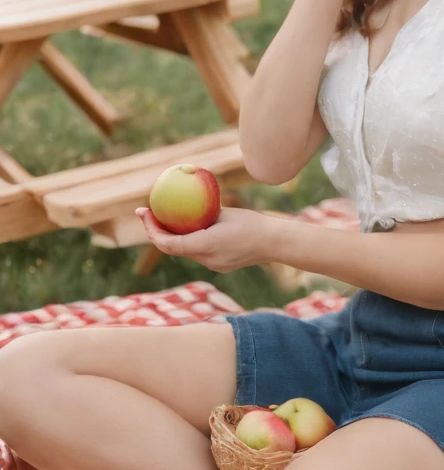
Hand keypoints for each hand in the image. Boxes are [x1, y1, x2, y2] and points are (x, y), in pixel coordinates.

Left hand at [135, 205, 276, 273]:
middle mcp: (205, 260)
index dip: (151, 230)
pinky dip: (188, 241)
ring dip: (172, 237)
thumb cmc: (252, 223)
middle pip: (172, 249)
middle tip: (148, 214)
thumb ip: (203, 213)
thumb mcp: (224, 212)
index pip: (168, 243)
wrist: (274, 243)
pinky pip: (198, 253)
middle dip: (157, 232)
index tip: (143, 213)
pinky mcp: (219, 266)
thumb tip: (185, 204)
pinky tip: (189, 228)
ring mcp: (212, 266)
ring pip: (185, 251)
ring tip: (164, 218)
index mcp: (204, 245)